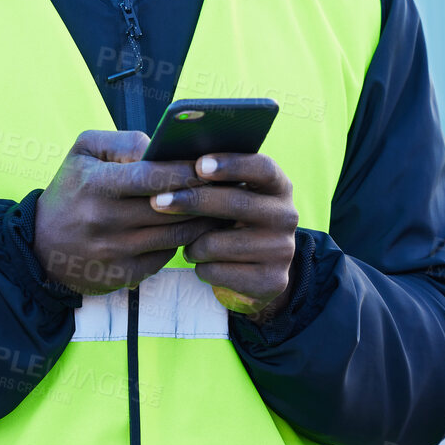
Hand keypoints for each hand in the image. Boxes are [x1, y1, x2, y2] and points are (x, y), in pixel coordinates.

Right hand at [33, 131, 230, 294]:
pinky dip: (184, 241)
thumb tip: (162, 147)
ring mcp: (116, 253)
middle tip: (231, 184)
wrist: (40, 247)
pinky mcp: (125, 276)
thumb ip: (124, 142)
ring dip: (203, 221)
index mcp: (97, 187)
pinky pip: (167, 256)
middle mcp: (106, 222)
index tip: (212, 165)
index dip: (187, 171)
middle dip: (205, 196)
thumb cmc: (70, 191)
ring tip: (223, 206)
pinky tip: (198, 228)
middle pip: (172, 209)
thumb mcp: (84, 152)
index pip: (154, 177)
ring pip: (176, 235)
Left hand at [148, 152, 297, 317]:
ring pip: (217, 243)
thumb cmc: (232, 222)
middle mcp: (286, 216)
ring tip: (189, 244)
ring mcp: (282, 250)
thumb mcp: (233, 196)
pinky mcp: (271, 281)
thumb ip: (214, 178)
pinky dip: (201, 267)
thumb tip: (169, 162)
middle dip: (192, 201)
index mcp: (278, 186)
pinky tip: (204, 264)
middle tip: (157, 201)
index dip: (231, 165)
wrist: (258, 273)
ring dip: (192, 244)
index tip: (198, 165)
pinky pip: (216, 271)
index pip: (261, 167)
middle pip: (235, 203)